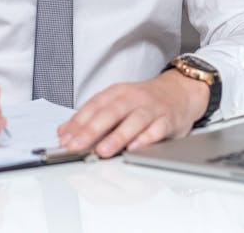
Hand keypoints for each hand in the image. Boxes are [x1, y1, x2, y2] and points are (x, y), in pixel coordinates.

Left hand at [56, 70, 208, 157]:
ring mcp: (151, 108)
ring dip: (117, 137)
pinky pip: (156, 130)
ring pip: (133, 121)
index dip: (77, 122)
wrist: (179, 92)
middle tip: (76, 146)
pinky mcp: (168, 119)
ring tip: (102, 151)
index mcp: (117, 92)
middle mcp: (133, 98)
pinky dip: (145, 139)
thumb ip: (90, 116)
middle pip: (110, 112)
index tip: (64, 138)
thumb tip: (64, 131)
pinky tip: (134, 149)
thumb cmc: (144, 101)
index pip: (93, 106)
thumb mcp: (116, 102)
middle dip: (91, 130)